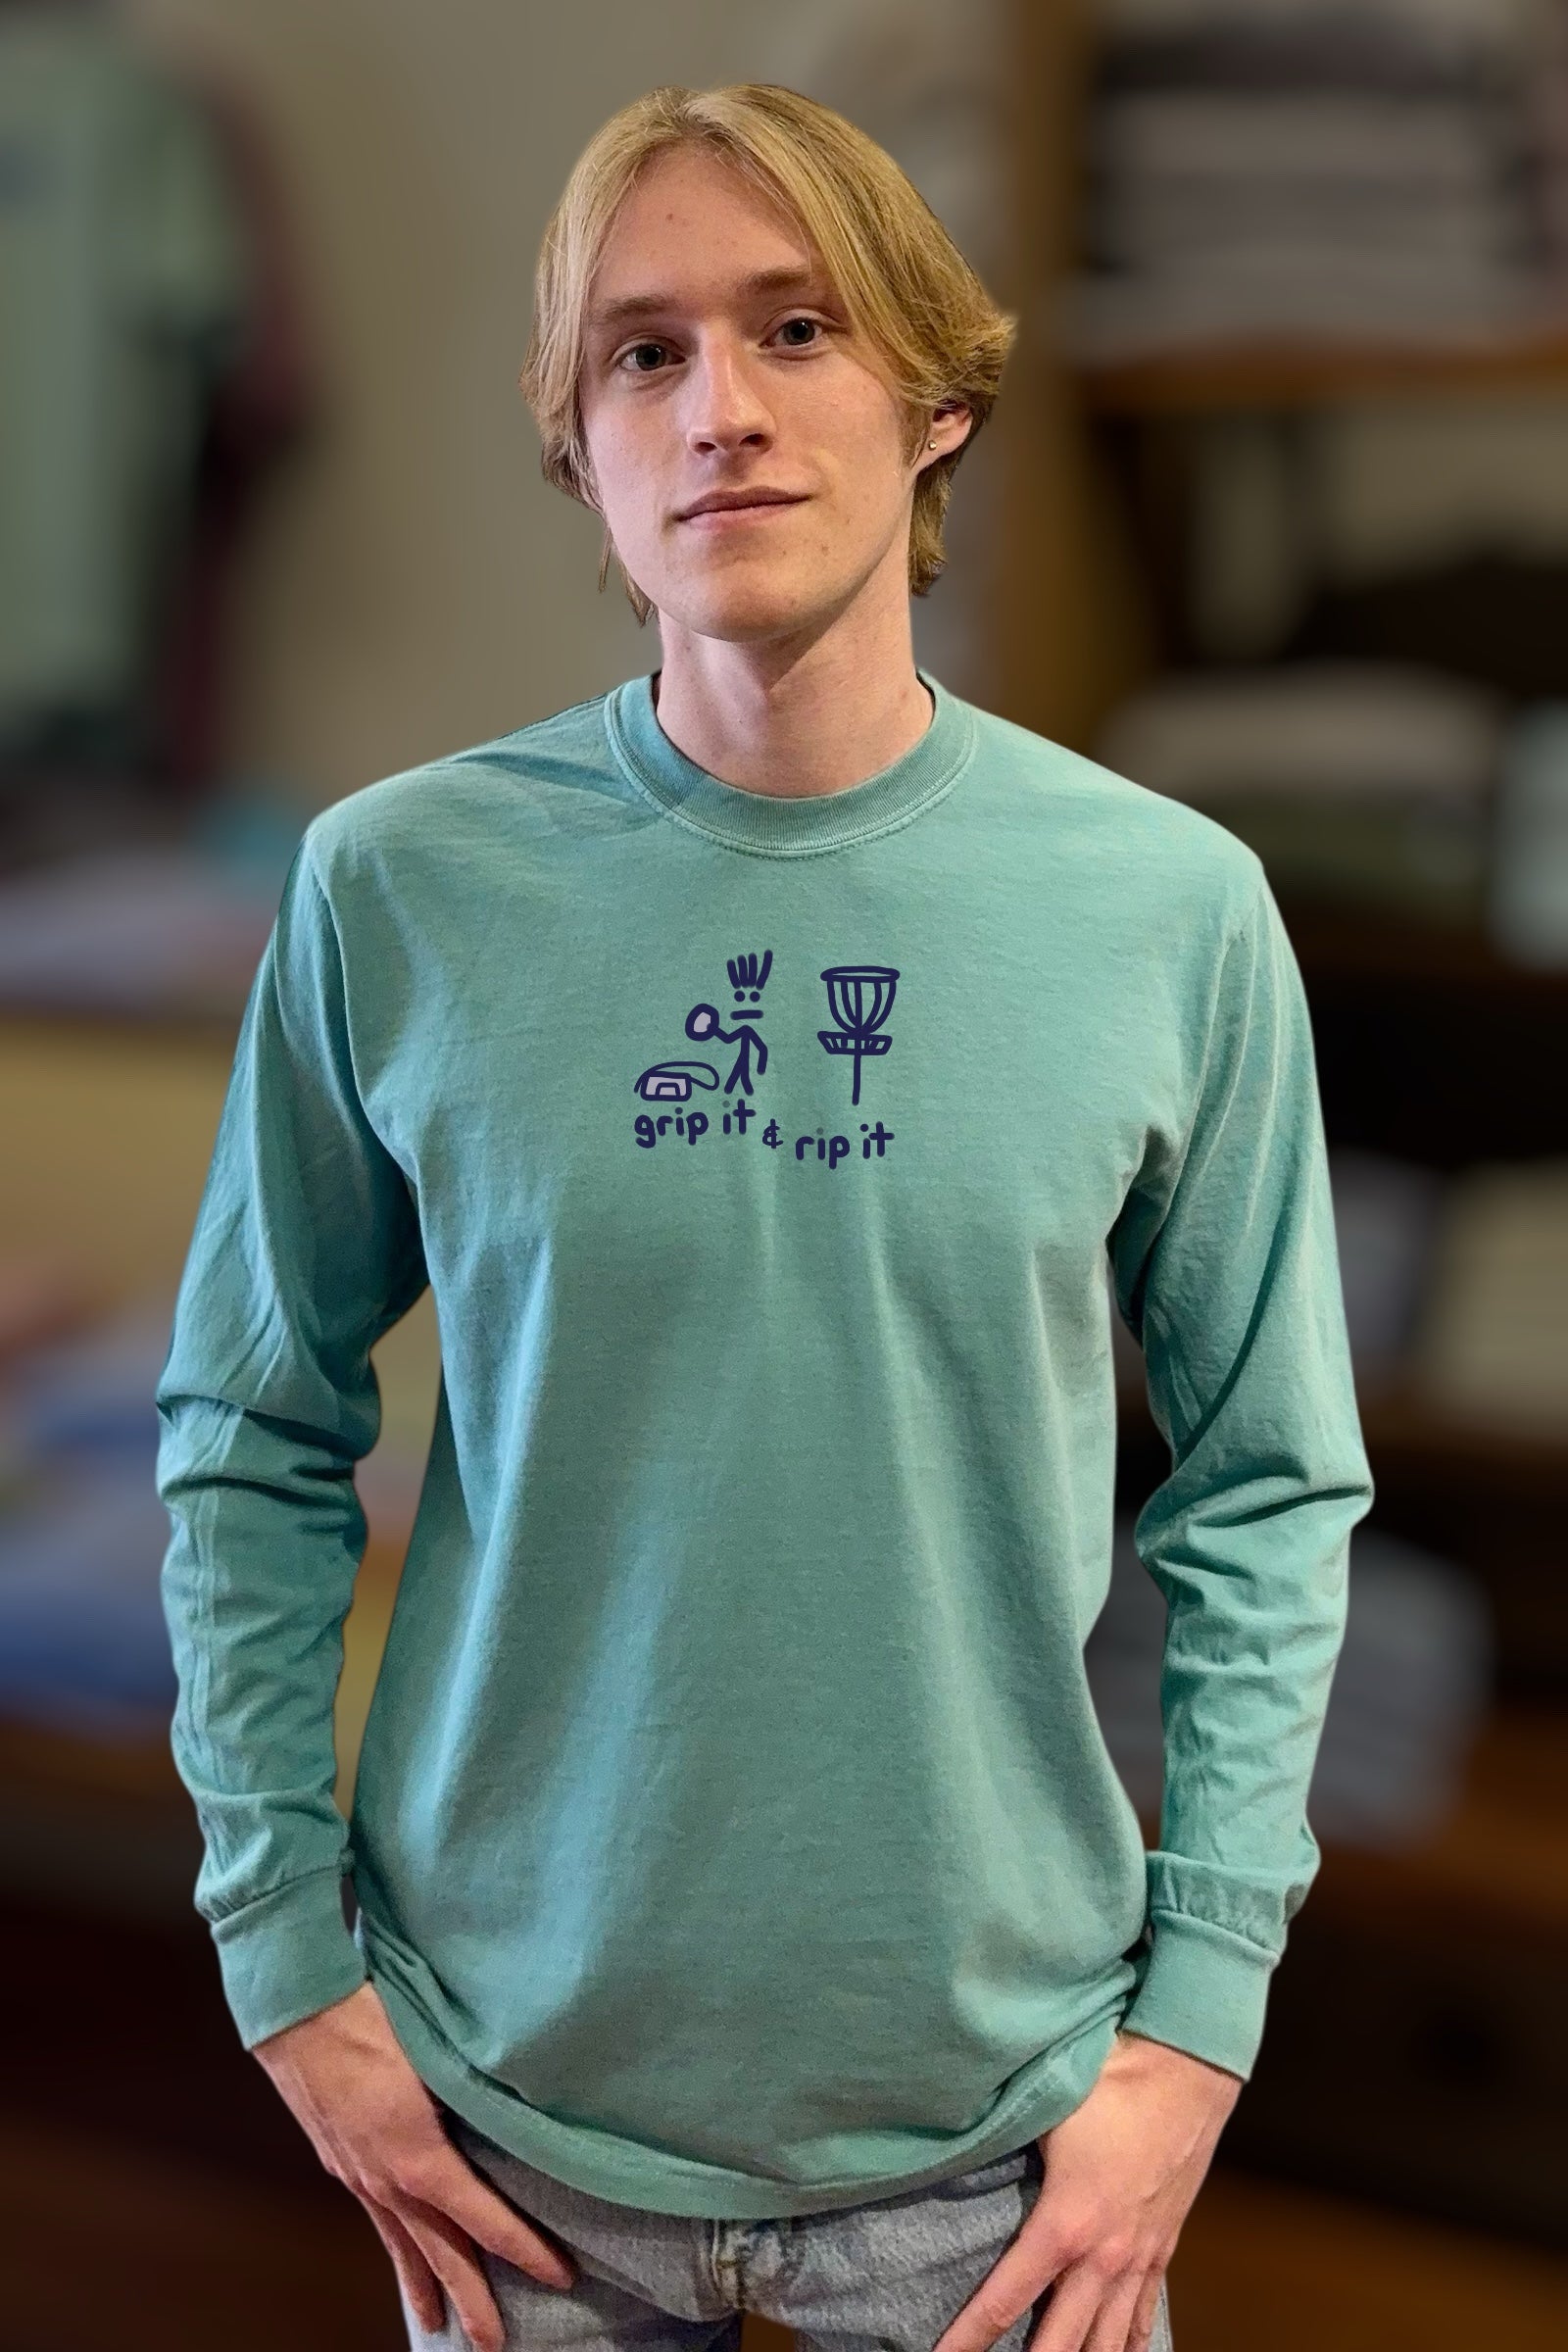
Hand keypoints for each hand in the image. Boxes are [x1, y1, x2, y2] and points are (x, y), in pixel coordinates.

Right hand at [252, 1978, 575, 2351]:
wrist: (301, 2010)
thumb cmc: (376, 2019)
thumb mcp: (440, 2056)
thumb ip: (479, 2095)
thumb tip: (524, 2113)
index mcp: (419, 2158)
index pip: (485, 2220)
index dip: (525, 2251)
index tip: (560, 2274)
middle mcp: (387, 2179)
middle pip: (440, 2253)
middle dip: (471, 2300)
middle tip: (494, 2345)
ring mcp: (360, 2174)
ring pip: (402, 2246)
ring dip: (424, 2287)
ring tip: (438, 2325)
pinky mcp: (342, 2161)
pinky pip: (376, 2221)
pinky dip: (394, 2249)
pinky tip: (400, 2258)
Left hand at [929, 2029, 1241, 2351]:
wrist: (1186, 2070)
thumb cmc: (1110, 2084)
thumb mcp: (1044, 2115)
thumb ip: (1000, 2145)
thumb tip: (951, 2146)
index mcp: (1064, 2226)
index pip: (1003, 2301)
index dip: (968, 2339)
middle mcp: (1103, 2258)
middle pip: (1061, 2344)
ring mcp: (1138, 2258)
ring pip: (1110, 2343)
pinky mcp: (1163, 2247)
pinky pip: (1144, 2313)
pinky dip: (1130, 2343)